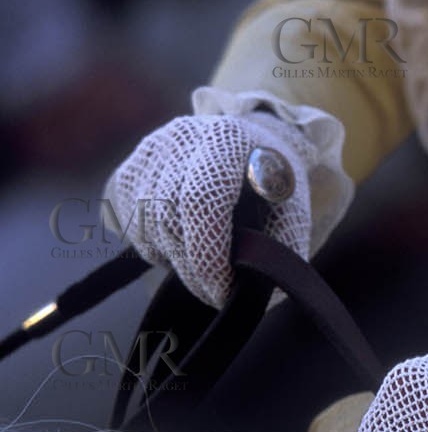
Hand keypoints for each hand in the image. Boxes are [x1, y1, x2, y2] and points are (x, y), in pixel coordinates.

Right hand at [103, 110, 315, 306]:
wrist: (247, 143)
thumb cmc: (273, 180)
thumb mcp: (294, 206)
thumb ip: (283, 244)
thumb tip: (266, 290)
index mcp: (226, 139)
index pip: (200, 199)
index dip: (208, 251)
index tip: (224, 289)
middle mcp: (179, 138)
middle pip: (170, 217)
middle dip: (194, 267)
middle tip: (217, 293)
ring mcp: (148, 154)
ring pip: (149, 228)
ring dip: (177, 262)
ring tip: (207, 270)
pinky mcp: (128, 173)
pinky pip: (134, 229)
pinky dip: (159, 249)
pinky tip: (187, 246)